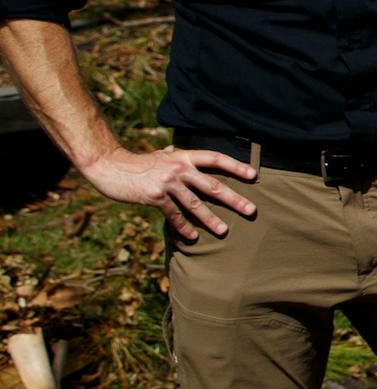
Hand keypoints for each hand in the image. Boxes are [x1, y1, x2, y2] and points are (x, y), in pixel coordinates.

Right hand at [82, 146, 256, 242]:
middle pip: (213, 185)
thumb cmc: (138, 163)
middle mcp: (179, 168)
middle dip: (234, 199)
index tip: (254, 175)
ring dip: (210, 219)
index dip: (236, 166)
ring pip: (195, 204)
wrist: (109, 166)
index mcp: (184, 156)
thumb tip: (176, 151)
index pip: (216, 158)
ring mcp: (167, 182)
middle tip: (251, 210)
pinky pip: (174, 214)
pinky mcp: (154, 196)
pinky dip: (183, 226)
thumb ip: (172, 156)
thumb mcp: (160, 155)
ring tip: (224, 231)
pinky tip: (192, 236)